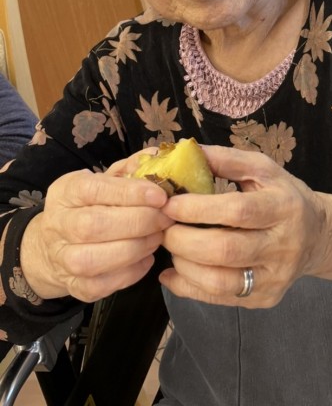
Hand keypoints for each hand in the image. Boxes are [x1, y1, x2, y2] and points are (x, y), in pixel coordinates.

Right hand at [20, 168, 172, 302]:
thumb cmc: (90, 205)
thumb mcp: (104, 180)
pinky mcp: (74, 286)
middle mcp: (58, 225)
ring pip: (95, 259)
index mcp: (67, 191)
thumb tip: (157, 155)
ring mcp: (63, 259)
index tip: (160, 195)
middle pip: (95, 226)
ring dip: (136, 248)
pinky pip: (102, 285)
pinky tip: (147, 258)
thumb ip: (130, 168)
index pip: (94, 190)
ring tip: (158, 236)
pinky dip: (130, 273)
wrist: (53, 246)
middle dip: (139, 222)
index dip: (129, 193)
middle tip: (166, 217)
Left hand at [158, 145, 329, 307]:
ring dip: (184, 265)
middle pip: (226, 250)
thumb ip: (225, 160)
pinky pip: (220, 299)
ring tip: (170, 247)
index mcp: (284, 206)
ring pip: (221, 282)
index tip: (169, 203)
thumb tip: (184, 153)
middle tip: (162, 228)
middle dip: (184, 240)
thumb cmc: (283, 195)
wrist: (318, 235)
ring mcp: (276, 277)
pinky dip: (188, 287)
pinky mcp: (266, 298)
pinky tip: (172, 273)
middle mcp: (284, 245)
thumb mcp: (263, 169)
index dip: (199, 209)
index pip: (238, 210)